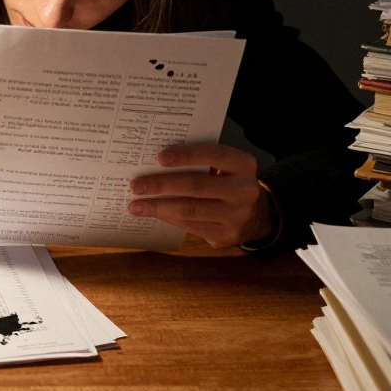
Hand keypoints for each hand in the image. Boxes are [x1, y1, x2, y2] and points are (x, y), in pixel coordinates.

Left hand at [126, 143, 273, 248]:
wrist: (255, 216)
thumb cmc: (228, 182)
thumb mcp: (225, 167)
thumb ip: (200, 162)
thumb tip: (155, 164)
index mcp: (245, 165)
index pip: (214, 155)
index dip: (187, 155)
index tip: (159, 157)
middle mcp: (245, 190)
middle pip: (196, 186)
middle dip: (162, 185)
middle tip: (136, 185)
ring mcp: (237, 216)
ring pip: (190, 210)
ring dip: (158, 207)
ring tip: (136, 205)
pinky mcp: (226, 236)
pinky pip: (191, 226)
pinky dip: (168, 218)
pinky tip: (153, 213)